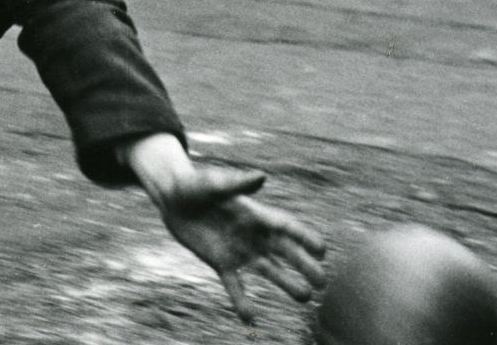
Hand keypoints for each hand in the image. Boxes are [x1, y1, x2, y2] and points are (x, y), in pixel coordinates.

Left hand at [157, 165, 326, 323]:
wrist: (173, 199)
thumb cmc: (195, 185)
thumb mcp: (214, 185)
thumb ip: (237, 184)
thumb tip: (261, 177)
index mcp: (255, 213)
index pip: (286, 226)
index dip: (305, 237)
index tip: (323, 250)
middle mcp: (253, 234)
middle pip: (285, 251)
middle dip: (304, 265)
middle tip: (322, 283)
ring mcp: (239, 250)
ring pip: (269, 270)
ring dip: (286, 283)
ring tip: (304, 298)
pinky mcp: (221, 262)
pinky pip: (236, 285)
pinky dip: (242, 301)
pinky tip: (250, 320)